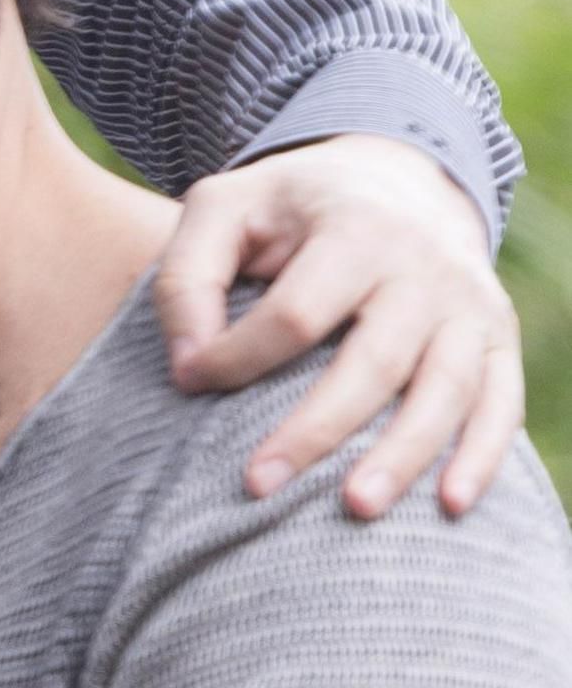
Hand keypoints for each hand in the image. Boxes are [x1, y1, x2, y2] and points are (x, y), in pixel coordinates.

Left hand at [155, 132, 523, 518]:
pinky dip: (481, 457)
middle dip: (315, 430)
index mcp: (353, 229)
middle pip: (373, 363)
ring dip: (402, 456)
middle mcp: (423, 268)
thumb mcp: (223, 208)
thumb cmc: (290, 207)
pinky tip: (449, 504)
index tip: (189, 382)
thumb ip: (187, 277)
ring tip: (354, 508)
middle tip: (258, 485)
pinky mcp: (497, 338)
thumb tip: (187, 368)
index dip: (239, 356)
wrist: (399, 180)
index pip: (296, 313)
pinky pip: (500, 404)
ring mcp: (470, 307)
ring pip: (444, 392)